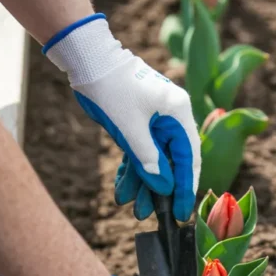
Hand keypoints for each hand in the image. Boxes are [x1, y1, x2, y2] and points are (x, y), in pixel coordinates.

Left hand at [44, 14, 200, 221]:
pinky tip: (123, 190)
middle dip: (160, 190)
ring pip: (154, 160)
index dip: (184, 188)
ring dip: (143, 184)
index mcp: (178, 113)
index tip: (180, 213)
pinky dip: (131, 170)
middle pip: (172, 162)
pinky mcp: (138, 122)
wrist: (87, 59)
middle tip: (151, 215)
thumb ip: (149, 160)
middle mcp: (171, 117)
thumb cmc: (111, 87)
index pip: (188, 158)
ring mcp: (155, 120)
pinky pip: (139, 152)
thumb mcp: (130, 129)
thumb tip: (164, 187)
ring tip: (132, 208)